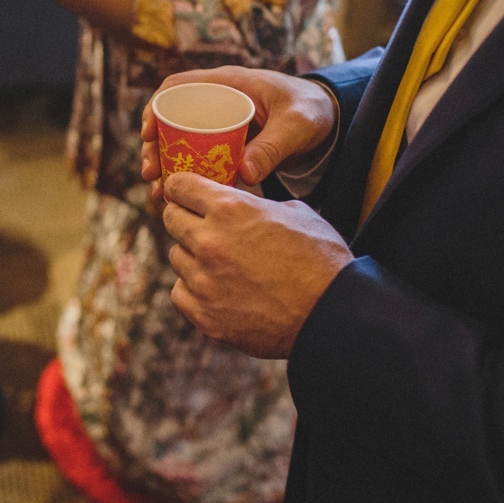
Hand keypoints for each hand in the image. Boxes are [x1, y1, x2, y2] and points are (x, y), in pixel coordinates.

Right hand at [141, 66, 337, 208]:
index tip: (147, 134)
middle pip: (170, 120)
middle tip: (151, 175)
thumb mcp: (297, 125)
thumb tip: (245, 172)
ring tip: (158, 194)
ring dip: (165, 167)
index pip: (177, 87)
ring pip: (178, 143)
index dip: (156, 107)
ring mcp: (217, 125)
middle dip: (153, 147)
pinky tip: (178, 200)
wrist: (328, 123)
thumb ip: (274, 146)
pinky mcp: (223, 146)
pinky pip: (196, 159)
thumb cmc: (312, 111)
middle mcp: (216, 102)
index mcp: (228, 84)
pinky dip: (185, 178)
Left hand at [161, 172, 352, 358]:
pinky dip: (194, 290)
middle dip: (184, 218)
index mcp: (230, 209)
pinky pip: (180, 293)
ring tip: (222, 264)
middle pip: (171, 219)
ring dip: (192, 257)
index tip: (184, 194)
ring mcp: (203, 281)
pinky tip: (218, 290)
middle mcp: (209, 241)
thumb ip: (256, 204)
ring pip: (176, 257)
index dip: (181, 188)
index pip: (179, 186)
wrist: (333, 315)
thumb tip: (242, 203)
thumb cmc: (321, 260)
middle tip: (201, 227)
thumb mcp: (294, 212)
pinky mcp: (204, 315)